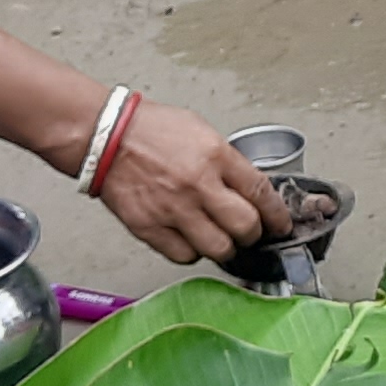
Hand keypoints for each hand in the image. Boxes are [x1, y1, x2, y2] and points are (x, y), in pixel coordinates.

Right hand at [86, 98, 280, 265]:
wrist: (105, 136)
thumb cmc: (150, 130)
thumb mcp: (201, 131)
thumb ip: (226, 161)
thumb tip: (247, 188)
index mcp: (215, 155)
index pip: (261, 193)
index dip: (277, 215)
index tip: (280, 224)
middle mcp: (198, 184)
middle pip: (245, 227)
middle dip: (253, 234)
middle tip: (249, 232)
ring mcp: (174, 209)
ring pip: (218, 248)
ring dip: (224, 247)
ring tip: (219, 238)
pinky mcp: (150, 227)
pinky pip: (184, 256)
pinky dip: (192, 252)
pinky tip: (190, 240)